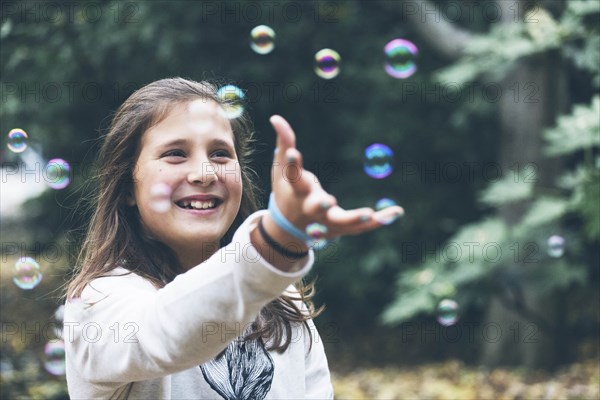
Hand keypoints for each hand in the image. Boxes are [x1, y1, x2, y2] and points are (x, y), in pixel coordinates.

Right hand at [269, 115, 403, 239]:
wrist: (289, 229)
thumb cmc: (287, 192)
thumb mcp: (282, 168)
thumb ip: (284, 143)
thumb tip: (276, 117)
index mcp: (296, 192)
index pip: (292, 177)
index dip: (292, 165)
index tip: (292, 152)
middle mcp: (311, 209)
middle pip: (316, 208)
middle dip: (320, 206)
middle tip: (327, 201)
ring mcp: (326, 222)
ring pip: (342, 222)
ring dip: (356, 219)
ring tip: (370, 214)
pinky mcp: (341, 229)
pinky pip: (362, 227)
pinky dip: (380, 220)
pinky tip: (398, 212)